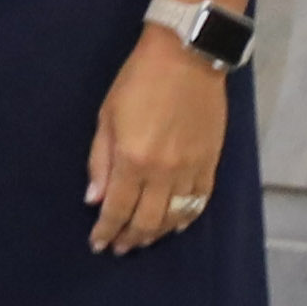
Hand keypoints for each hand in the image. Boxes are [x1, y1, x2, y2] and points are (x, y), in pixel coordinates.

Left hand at [85, 29, 226, 252]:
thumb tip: (94, 200)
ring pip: (175, 216)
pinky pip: (200, 202)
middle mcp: (163, 171)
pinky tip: (175, 225)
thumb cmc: (137, 82)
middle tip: (119, 247)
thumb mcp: (106, 117)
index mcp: (132, 159)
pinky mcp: (212, 163)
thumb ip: (99, 161)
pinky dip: (187, 218)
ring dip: (157, 234)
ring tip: (143, 240)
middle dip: (130, 238)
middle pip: (147, 220)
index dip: (106, 230)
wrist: (187, 58)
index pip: (117, 208)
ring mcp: (191, 169)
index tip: (98, 244)